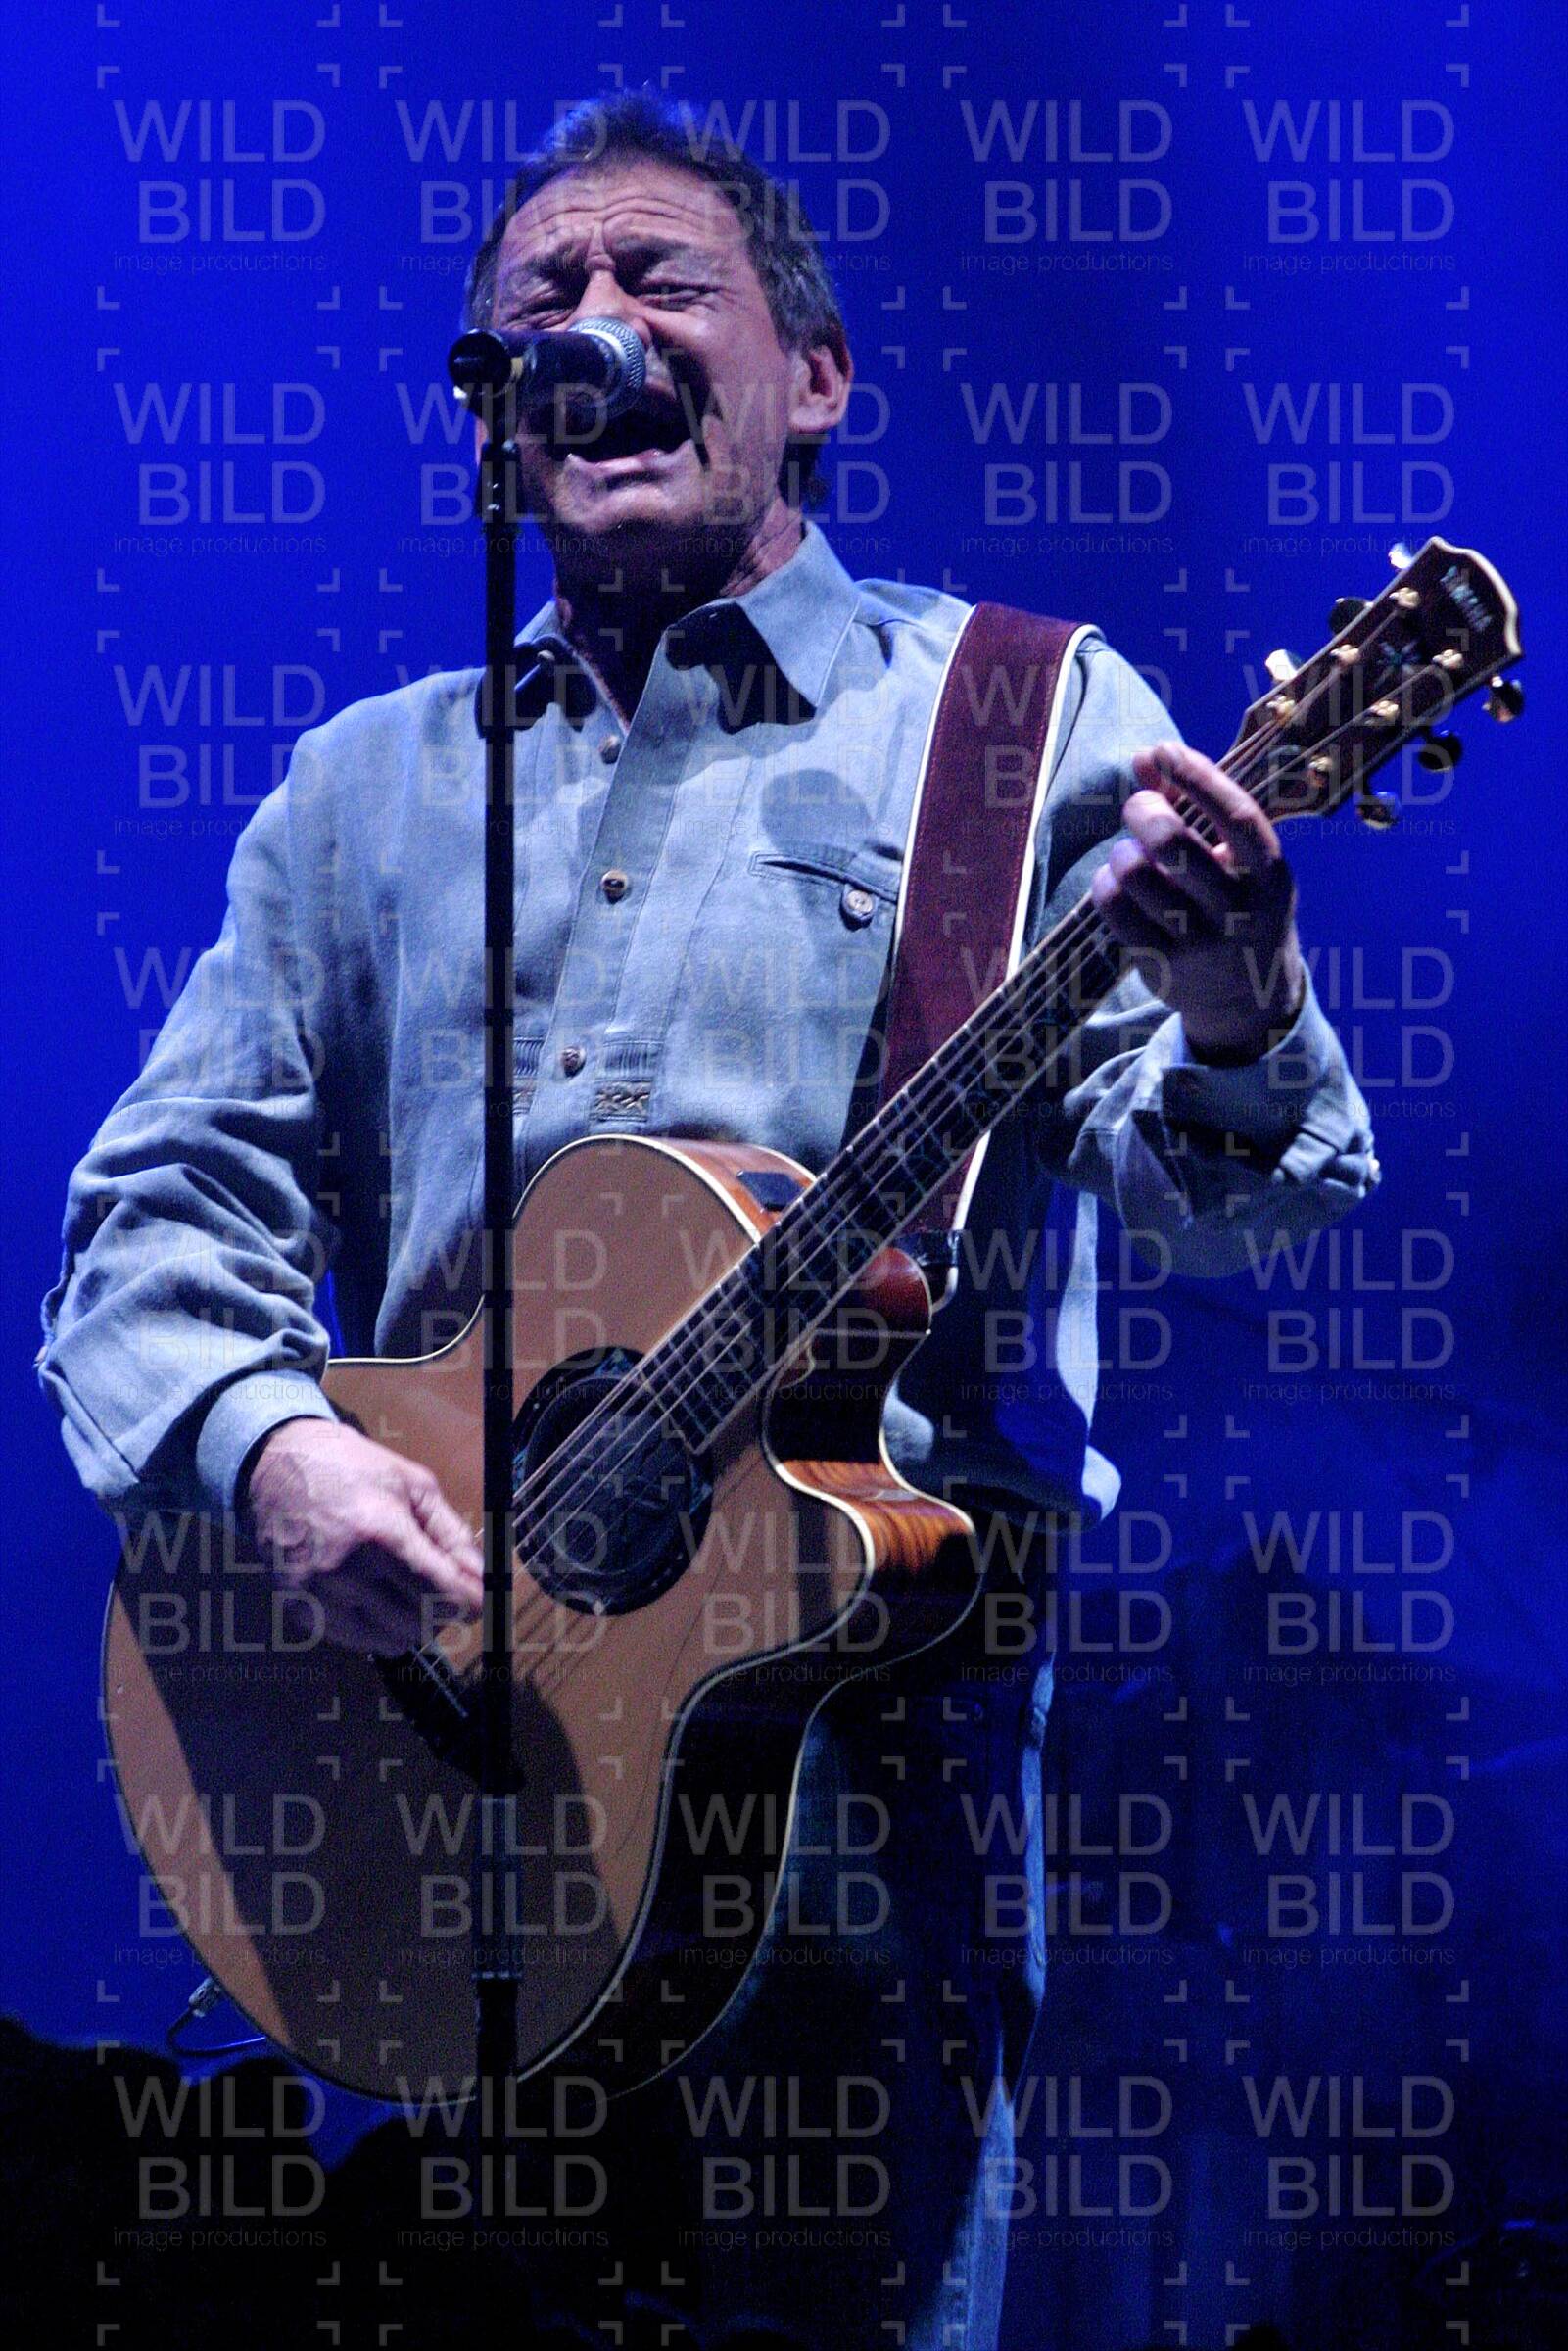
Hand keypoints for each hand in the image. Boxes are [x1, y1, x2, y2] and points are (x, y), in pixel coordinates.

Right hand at [242, 1417, 483, 1654]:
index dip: (470, 1601)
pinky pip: (357, 1641)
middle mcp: (346, 1571)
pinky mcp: (299, 1609)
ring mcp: (318, 1594)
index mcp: (380, 1533)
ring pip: (392, 1640)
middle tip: (440, 1586)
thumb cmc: (351, 1468)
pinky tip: (375, 1598)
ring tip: (406, 1591)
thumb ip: (452, 1534)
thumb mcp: (414, 1485)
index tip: (478, 1599)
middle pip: (420, 1622)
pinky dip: (377, 1628)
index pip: (440, 1592)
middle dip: (442, 1608)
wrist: (274, 1467)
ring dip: (411, 1622)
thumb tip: (480, 1577)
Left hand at [1090, 739, 1305, 1063]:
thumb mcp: (1238, 861)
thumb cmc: (1238, 904)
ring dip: (1123, 850)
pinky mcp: (1161, 965)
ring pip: (1135, 873)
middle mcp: (1239, 911)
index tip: (1164, 750)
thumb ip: (1197, 805)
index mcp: (1270, 877)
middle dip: (1143, 810)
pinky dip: (1107, 882)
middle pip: (1173, 843)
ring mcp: (1199, 943)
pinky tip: (1119, 883)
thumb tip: (1145, 757)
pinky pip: (1114, 906)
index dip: (1197, 775)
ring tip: (1131, 854)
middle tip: (1139, 807)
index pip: (1237, 815)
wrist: (1248, 998)